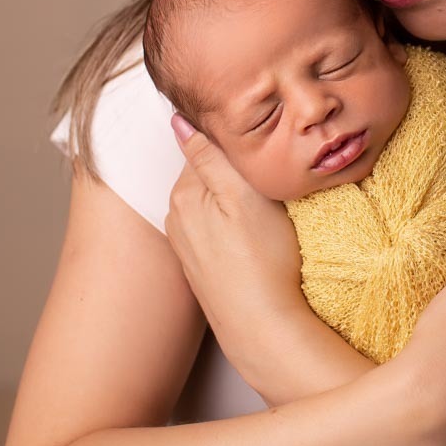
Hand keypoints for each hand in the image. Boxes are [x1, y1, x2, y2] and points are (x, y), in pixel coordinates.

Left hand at [165, 113, 307, 372]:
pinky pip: (216, 227)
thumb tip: (178, 119)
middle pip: (208, 174)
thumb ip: (208, 155)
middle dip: (235, 173)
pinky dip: (233, 224)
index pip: (207, 147)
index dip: (239, 147)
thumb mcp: (241, 196)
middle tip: (270, 185)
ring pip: (213, 201)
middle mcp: (176, 216)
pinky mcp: (201, 264)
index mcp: (183, 194)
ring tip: (265, 211)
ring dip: (234, 199)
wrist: (263, 326)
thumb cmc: (263, 259)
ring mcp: (187, 243)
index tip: (264, 156)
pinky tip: (253, 237)